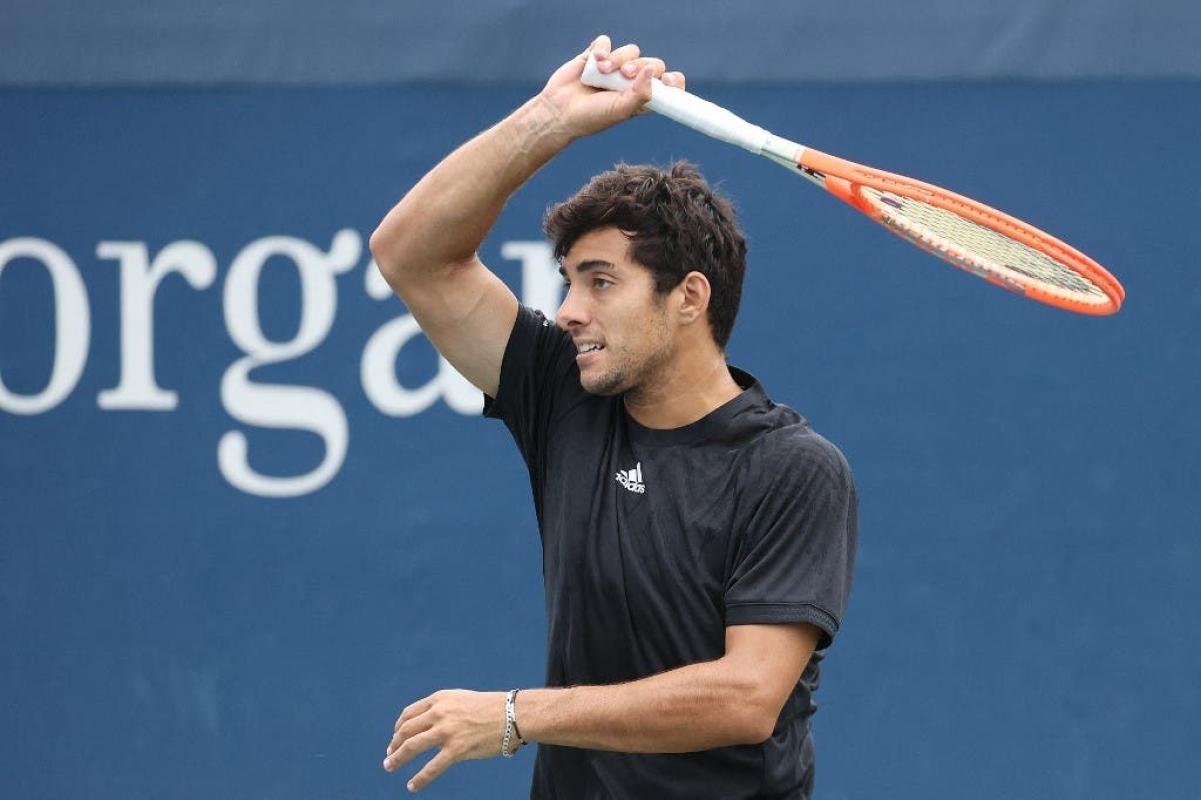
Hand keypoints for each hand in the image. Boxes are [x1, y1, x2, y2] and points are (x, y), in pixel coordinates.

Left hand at [383, 689, 508, 791]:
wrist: (513, 714)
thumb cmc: (490, 708)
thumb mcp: (461, 700)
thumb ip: (443, 709)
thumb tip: (428, 726)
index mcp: (439, 699)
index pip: (409, 714)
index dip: (399, 728)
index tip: (396, 738)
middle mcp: (439, 712)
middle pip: (407, 730)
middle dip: (394, 744)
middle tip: (390, 756)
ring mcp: (447, 731)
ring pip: (412, 746)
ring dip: (397, 758)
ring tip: (390, 766)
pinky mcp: (457, 749)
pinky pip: (431, 767)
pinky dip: (419, 779)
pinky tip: (412, 786)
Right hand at [539, 34, 685, 140]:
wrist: (559, 111)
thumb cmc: (591, 118)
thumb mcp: (620, 111)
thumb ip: (640, 94)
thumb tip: (652, 72)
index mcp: (642, 98)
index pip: (667, 87)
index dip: (673, 81)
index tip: (668, 80)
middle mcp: (632, 82)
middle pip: (652, 63)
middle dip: (641, 66)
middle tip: (627, 75)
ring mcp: (615, 68)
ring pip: (631, 51)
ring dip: (618, 59)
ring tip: (602, 71)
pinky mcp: (597, 56)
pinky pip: (607, 42)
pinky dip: (602, 49)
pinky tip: (594, 61)